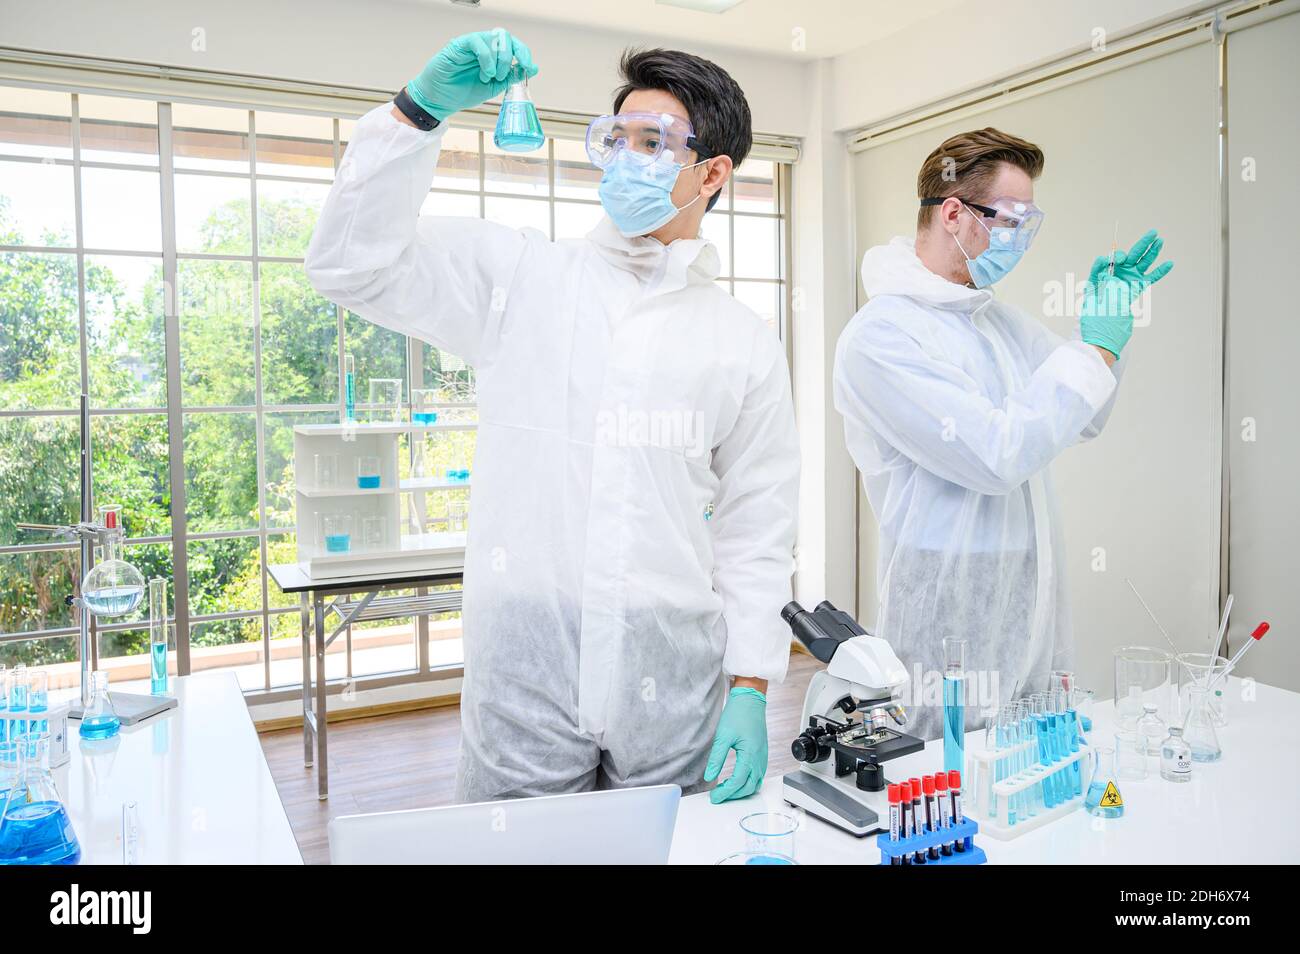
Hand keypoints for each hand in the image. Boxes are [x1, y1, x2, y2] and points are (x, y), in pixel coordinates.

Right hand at [407, 30, 537, 120]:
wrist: (440, 101)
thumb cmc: (462, 92)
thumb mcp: (494, 87)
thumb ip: (510, 76)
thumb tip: (531, 68)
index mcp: (493, 55)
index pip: (513, 45)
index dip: (524, 53)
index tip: (529, 66)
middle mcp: (484, 47)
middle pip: (506, 37)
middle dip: (511, 56)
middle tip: (502, 75)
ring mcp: (471, 44)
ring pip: (494, 38)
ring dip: (498, 60)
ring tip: (489, 77)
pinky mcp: (459, 45)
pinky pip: (477, 41)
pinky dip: (486, 58)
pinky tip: (484, 72)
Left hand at [704, 686, 767, 803]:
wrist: (750, 700)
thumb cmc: (738, 714)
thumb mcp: (723, 736)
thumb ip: (716, 759)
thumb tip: (709, 776)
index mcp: (750, 755)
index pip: (738, 782)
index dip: (725, 793)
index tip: (714, 797)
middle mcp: (759, 759)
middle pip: (748, 787)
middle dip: (733, 795)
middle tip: (718, 796)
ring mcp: (762, 757)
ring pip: (755, 783)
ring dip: (741, 790)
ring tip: (726, 790)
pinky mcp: (762, 754)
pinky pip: (758, 775)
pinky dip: (748, 783)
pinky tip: (737, 780)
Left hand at [1080, 229, 1173, 357]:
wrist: (1100, 335)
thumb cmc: (1093, 315)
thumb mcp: (1092, 293)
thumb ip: (1100, 276)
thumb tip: (1109, 264)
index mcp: (1103, 276)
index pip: (1110, 261)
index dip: (1114, 257)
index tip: (1116, 259)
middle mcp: (1117, 276)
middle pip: (1130, 257)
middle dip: (1142, 244)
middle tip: (1152, 233)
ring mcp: (1127, 282)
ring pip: (1141, 264)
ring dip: (1152, 252)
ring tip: (1160, 240)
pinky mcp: (1135, 290)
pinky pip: (1149, 279)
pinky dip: (1159, 272)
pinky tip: (1169, 263)